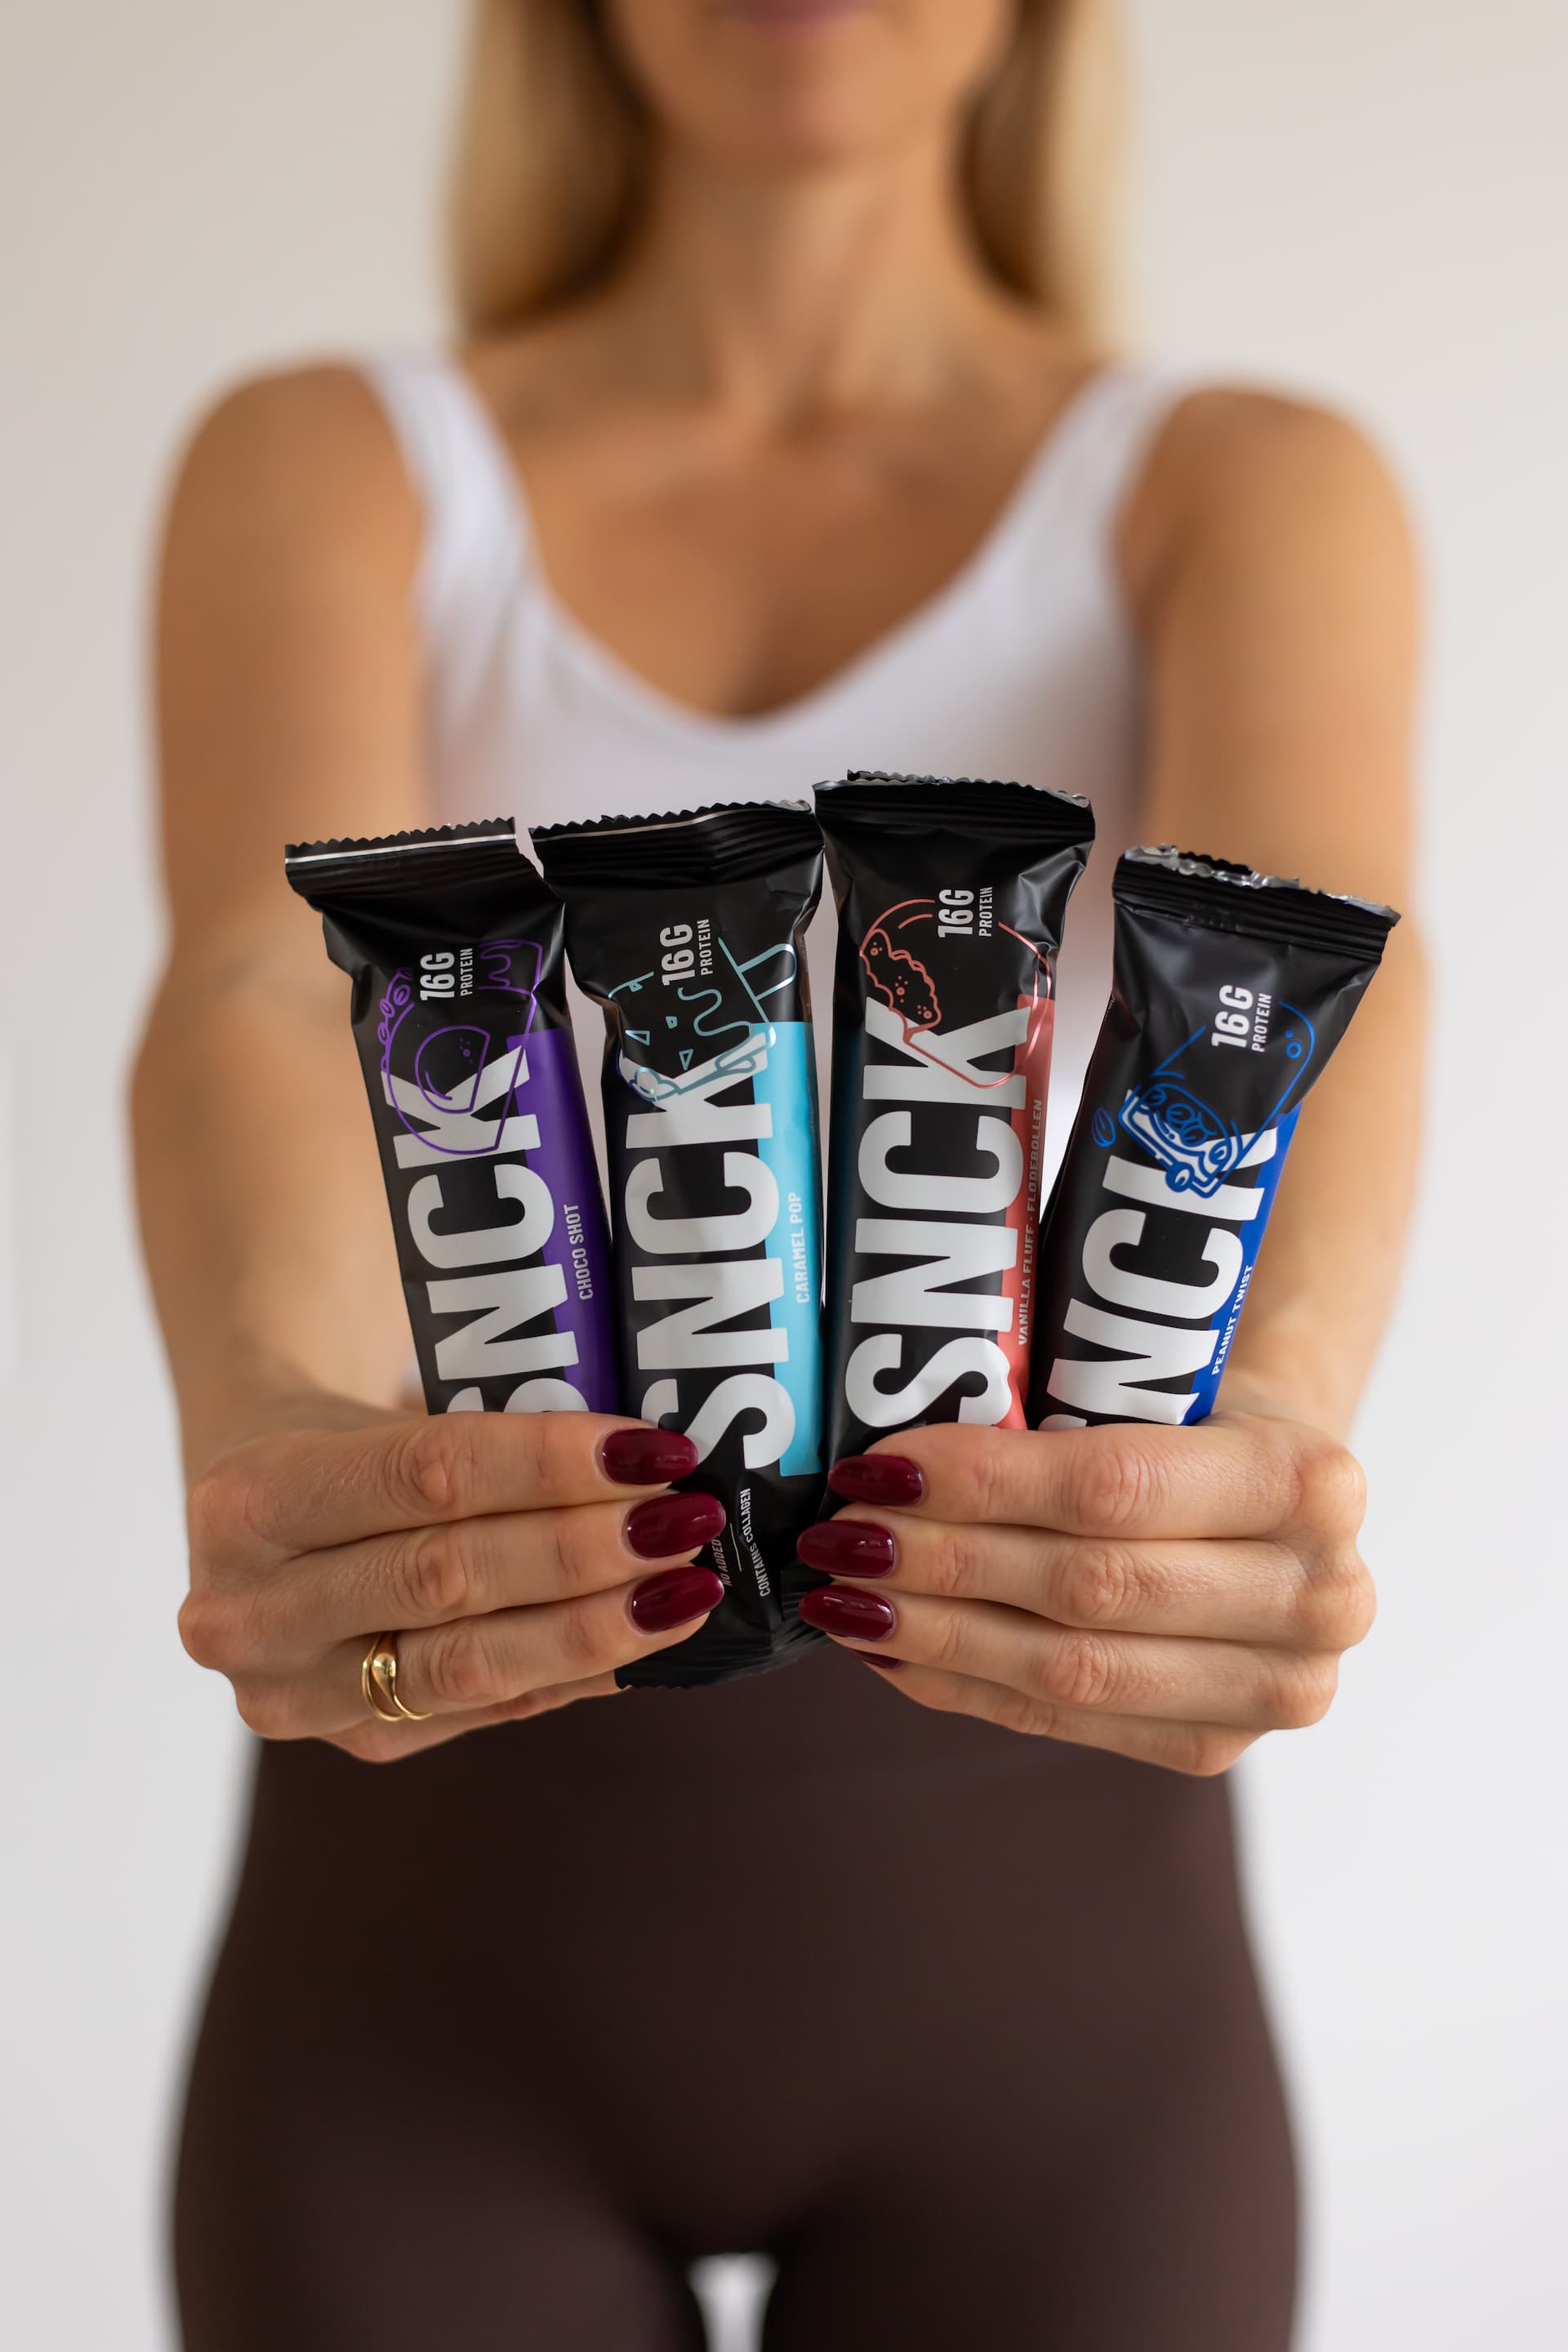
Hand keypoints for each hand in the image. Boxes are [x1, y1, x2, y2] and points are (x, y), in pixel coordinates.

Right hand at [179, 1405, 726, 1760]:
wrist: (261, 1520)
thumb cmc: (346, 1443)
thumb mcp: (382, 1411)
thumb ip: (487, 1435)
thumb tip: (647, 1460)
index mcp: (249, 1499)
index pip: (423, 1476)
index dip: (546, 1465)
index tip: (650, 1450)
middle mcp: (249, 1611)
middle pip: (447, 1578)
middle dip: (584, 1550)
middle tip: (686, 1521)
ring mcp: (293, 1696)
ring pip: (470, 1665)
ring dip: (597, 1628)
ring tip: (688, 1588)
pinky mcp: (357, 1741)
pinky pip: (491, 1707)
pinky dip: (578, 1671)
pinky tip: (649, 1642)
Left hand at [795, 1410, 1373, 1774]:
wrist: (1279, 1500)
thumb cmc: (1193, 1417)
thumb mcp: (1158, 1382)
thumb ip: (1058, 1411)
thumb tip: (885, 1454)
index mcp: (1312, 1481)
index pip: (1115, 1488)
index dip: (984, 1483)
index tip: (876, 1466)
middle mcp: (1318, 1596)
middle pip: (1088, 1588)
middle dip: (943, 1562)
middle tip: (841, 1537)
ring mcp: (1275, 1689)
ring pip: (1071, 1670)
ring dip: (936, 1636)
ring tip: (841, 1599)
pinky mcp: (1215, 1746)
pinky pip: (1063, 1720)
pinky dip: (963, 1685)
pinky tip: (890, 1652)